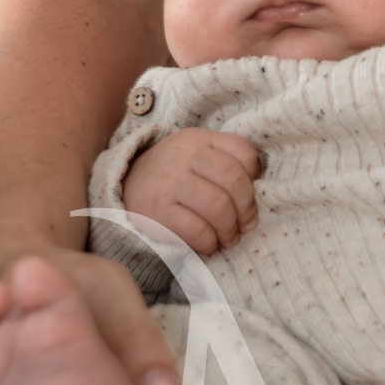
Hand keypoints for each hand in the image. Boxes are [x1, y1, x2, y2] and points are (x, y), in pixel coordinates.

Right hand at [123, 129, 260, 254]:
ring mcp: (170, 183)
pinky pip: (197, 230)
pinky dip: (209, 242)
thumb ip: (225, 159)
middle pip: (235, 181)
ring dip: (229, 230)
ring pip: (219, 207)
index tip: (247, 196)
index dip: (253, 178)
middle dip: (246, 210)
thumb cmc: (173, 174)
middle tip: (243, 226)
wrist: (125, 185)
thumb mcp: (196, 153)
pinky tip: (208, 244)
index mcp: (200, 140)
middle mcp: (185, 156)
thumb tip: (258, 182)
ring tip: (227, 239)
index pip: (243, 153)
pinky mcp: (158, 211)